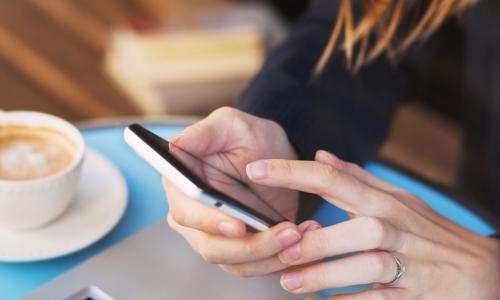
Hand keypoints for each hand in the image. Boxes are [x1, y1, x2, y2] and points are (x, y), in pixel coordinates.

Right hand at [163, 107, 306, 273]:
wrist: (276, 155)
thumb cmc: (249, 136)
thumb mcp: (230, 124)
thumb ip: (203, 133)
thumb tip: (174, 146)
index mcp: (181, 187)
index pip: (186, 213)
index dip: (209, 223)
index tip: (238, 225)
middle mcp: (193, 217)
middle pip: (212, 247)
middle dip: (252, 245)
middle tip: (288, 232)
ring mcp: (216, 237)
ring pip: (237, 263)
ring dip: (272, 255)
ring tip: (301, 233)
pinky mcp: (242, 250)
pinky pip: (258, 267)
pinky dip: (281, 260)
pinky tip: (304, 240)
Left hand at [242, 150, 499, 298]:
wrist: (481, 272)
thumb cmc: (429, 232)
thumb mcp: (396, 200)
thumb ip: (356, 179)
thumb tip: (322, 156)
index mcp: (384, 201)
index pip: (333, 179)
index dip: (292, 172)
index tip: (255, 169)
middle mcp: (396, 228)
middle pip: (355, 227)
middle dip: (315, 239)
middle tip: (279, 248)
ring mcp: (409, 263)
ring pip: (366, 265)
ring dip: (326, 274)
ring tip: (289, 282)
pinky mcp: (415, 294)